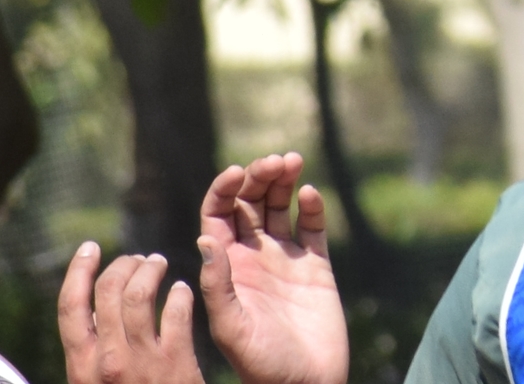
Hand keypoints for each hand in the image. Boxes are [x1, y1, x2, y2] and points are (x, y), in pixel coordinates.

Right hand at [59, 242, 199, 383]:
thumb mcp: (95, 382)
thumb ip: (92, 350)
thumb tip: (93, 310)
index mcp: (82, 365)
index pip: (70, 307)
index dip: (78, 271)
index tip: (90, 248)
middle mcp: (107, 360)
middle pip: (108, 292)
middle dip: (122, 265)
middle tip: (137, 258)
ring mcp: (142, 360)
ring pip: (142, 294)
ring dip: (151, 270)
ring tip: (159, 263)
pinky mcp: (177, 362)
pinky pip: (178, 312)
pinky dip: (180, 294)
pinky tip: (184, 289)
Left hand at [196, 156, 347, 383]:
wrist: (306, 383)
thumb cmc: (262, 364)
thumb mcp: (232, 327)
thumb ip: (218, 284)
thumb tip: (206, 238)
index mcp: (227, 270)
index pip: (218, 217)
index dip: (225, 190)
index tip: (238, 172)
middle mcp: (253, 260)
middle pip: (251, 204)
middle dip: (258, 177)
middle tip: (274, 162)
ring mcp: (286, 261)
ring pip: (281, 207)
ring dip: (284, 181)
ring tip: (292, 163)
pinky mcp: (317, 267)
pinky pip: (313, 227)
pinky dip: (312, 206)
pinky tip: (309, 194)